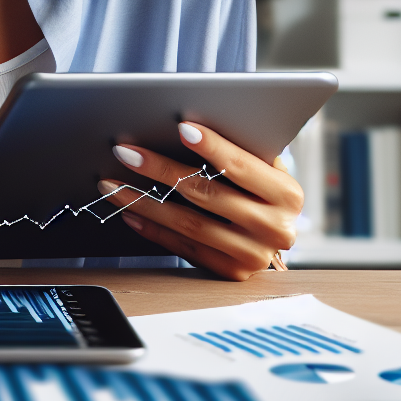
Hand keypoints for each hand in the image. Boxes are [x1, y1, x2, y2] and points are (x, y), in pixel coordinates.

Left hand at [98, 122, 301, 280]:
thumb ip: (237, 149)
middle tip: (125, 152)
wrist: (273, 229)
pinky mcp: (232, 273)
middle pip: (207, 194)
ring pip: (190, 225)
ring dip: (144, 202)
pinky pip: (185, 249)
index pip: (241, 166)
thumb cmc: (257, 183)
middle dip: (160, 170)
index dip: (211, 146)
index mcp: (287, 194)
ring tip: (112, 183)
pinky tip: (129, 213)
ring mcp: (254, 255)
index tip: (181, 127)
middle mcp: (276, 228)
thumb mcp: (261, 164)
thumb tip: (184, 127)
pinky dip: (153, 229)